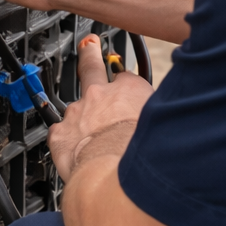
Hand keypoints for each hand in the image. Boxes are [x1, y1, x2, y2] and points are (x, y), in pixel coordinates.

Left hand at [48, 35, 154, 181]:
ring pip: (75, 106)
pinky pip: (60, 132)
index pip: (128, 79)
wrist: (113, 178)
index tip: (127, 89)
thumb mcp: (163, 127)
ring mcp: (78, 111)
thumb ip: (158, 118)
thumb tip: (166, 123)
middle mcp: (101, 95)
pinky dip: (66, 140)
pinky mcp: (60, 132)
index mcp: (130, 90)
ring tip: (83, 121)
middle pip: (92, 67)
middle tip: (88, 47)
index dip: (127, 86)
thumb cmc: (142, 157)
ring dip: (80, 112)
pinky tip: (73, 150)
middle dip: (90, 54)